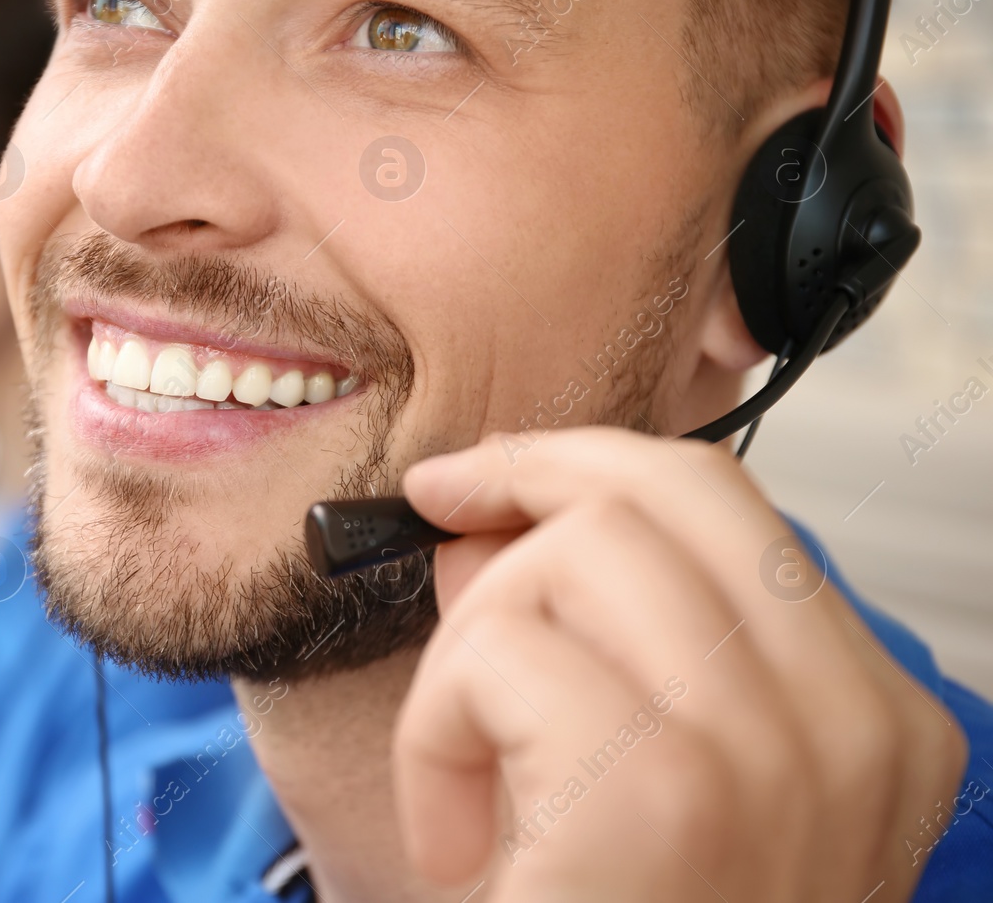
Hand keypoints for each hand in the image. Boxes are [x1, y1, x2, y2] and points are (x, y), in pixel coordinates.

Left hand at [393, 428, 967, 902]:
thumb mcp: (648, 792)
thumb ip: (596, 644)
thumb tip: (496, 523)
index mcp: (870, 726)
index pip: (733, 507)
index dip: (588, 467)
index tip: (488, 479)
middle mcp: (851, 731)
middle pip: (663, 490)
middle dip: (521, 484)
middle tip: (437, 518)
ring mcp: (769, 760)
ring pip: (571, 552)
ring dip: (467, 650)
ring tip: (466, 775)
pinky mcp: (659, 800)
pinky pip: (498, 657)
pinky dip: (435, 735)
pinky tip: (460, 839)